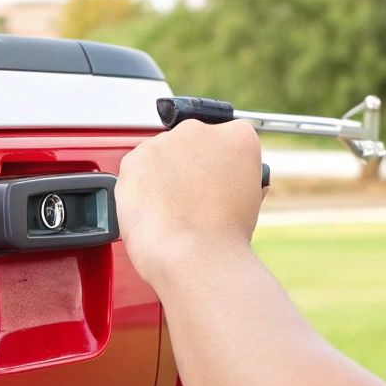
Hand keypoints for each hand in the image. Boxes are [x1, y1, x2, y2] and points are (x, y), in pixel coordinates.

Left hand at [116, 119, 265, 287]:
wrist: (194, 255)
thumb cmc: (224, 237)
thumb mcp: (250, 200)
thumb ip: (236, 177)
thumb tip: (230, 181)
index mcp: (238, 137)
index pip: (226, 139)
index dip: (219, 165)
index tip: (215, 182)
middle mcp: (200, 130)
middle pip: (191, 141)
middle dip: (189, 166)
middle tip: (192, 199)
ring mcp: (165, 142)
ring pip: (162, 154)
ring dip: (163, 175)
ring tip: (172, 209)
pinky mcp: (135, 158)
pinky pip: (136, 168)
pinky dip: (140, 187)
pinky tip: (155, 209)